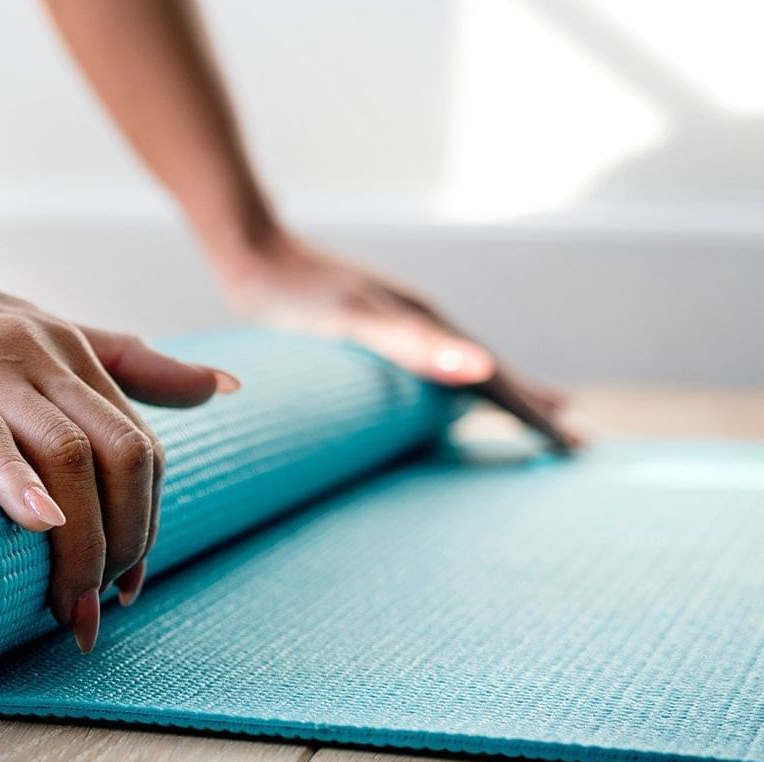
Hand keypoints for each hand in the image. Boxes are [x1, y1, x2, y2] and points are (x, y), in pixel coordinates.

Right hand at [0, 260, 239, 651]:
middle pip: (117, 454)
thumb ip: (126, 361)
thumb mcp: (39, 334)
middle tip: (96, 609)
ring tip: (65, 607)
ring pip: (64, 453)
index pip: (138, 446)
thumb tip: (225, 387)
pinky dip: (15, 483)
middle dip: (122, 542)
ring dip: (78, 543)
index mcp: (70, 349)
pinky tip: (37, 525)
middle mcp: (38, 350)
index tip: (127, 584)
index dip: (145, 522)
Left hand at [217, 235, 581, 449]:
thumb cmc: (295, 293)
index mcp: (430, 325)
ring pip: (465, 365)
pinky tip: (447, 391)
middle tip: (576, 441)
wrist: (250, 251)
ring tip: (533, 412)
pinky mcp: (370, 328)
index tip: (572, 445)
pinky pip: (431, 364)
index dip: (532, 413)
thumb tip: (483, 368)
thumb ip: (416, 344)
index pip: (496, 378)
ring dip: (501, 392)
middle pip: (491, 370)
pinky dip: (456, 382)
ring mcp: (399, 323)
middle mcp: (424, 320)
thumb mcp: (356, 320)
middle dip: (532, 406)